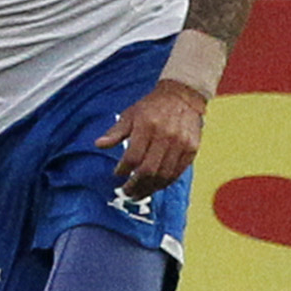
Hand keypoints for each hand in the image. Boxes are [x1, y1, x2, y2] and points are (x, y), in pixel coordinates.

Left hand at [94, 77, 205, 199]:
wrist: (182, 96)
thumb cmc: (152, 106)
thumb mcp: (130, 114)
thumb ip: (115, 132)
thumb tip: (98, 144)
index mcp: (147, 127)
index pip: (133, 157)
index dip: (123, 169)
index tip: (117, 174)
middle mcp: (165, 137)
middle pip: (149, 170)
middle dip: (136, 185)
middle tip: (127, 192)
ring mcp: (180, 144)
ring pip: (164, 175)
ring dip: (150, 188)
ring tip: (139, 193)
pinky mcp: (191, 149)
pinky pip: (177, 173)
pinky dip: (165, 183)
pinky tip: (155, 186)